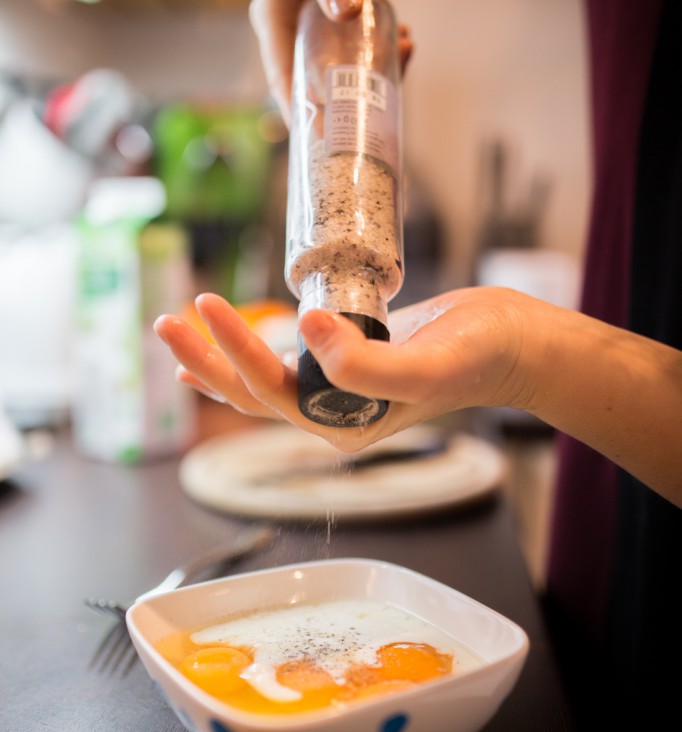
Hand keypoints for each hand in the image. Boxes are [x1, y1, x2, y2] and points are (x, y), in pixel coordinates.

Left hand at [154, 288, 681, 503]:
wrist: (513, 342)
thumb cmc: (480, 355)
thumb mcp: (428, 365)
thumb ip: (367, 364)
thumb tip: (304, 331)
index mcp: (343, 426)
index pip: (271, 392)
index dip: (234, 351)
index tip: (208, 305)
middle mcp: (333, 417)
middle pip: (251, 393)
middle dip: (205, 358)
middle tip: (163, 323)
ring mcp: (338, 392)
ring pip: (262, 379)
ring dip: (217, 357)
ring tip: (176, 329)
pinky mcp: (345, 362)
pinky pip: (284, 363)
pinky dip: (248, 353)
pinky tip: (222, 346)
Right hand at [249, 0, 407, 120]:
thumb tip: (343, 11)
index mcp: (274, 16)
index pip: (283, 79)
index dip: (303, 114)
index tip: (328, 140)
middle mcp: (290, 29)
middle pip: (309, 88)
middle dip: (343, 107)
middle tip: (378, 120)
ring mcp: (317, 30)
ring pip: (340, 77)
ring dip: (373, 79)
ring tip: (407, 58)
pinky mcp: (344, 27)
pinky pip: (359, 58)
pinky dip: (385, 59)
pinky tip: (409, 42)